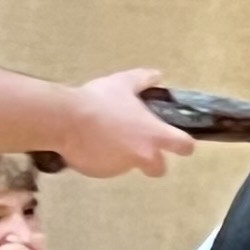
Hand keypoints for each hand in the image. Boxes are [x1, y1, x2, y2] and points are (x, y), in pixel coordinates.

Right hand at [52, 69, 194, 180]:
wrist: (65, 119)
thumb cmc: (99, 100)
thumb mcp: (123, 83)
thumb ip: (143, 80)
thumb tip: (157, 75)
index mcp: (154, 135)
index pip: (184, 147)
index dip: (183, 144)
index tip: (177, 141)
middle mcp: (143, 156)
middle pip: (160, 169)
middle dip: (153, 161)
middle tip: (139, 145)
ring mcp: (122, 168)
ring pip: (130, 166)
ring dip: (124, 157)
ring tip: (106, 137)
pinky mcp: (101, 173)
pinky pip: (107, 168)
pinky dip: (103, 159)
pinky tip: (91, 144)